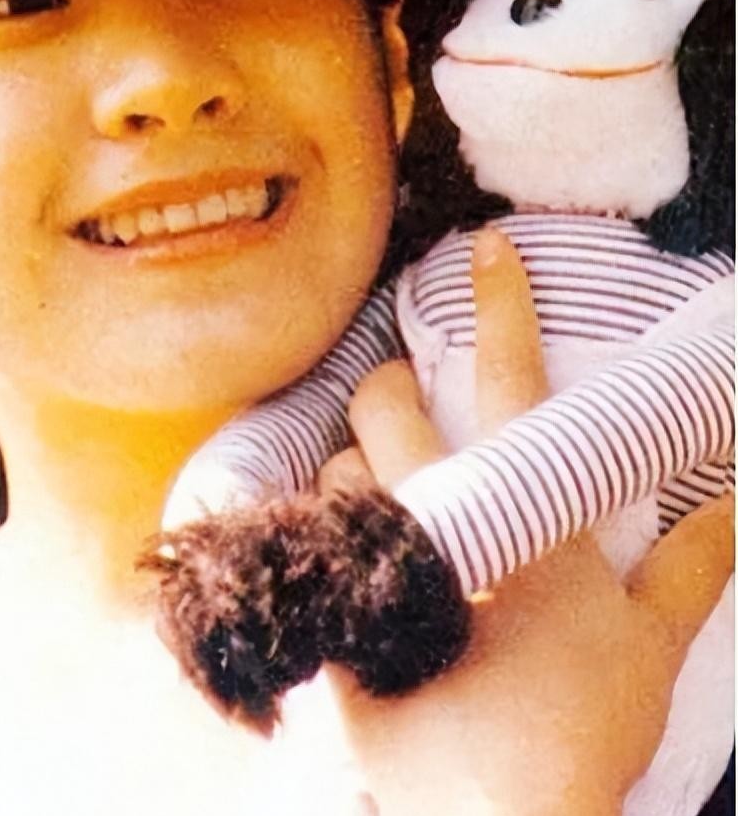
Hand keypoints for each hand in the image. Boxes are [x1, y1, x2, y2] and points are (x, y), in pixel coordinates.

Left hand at [318, 228, 733, 815]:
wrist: (499, 810)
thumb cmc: (579, 720)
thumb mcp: (651, 645)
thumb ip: (691, 565)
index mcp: (521, 509)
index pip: (509, 378)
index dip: (502, 304)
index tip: (486, 247)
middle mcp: (439, 514)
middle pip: (386, 403)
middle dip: (388, 385)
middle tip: (403, 402)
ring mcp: (380, 558)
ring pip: (339, 468)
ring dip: (359, 472)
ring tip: (391, 506)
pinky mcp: (339, 606)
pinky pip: (316, 538)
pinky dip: (334, 535)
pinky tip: (359, 564)